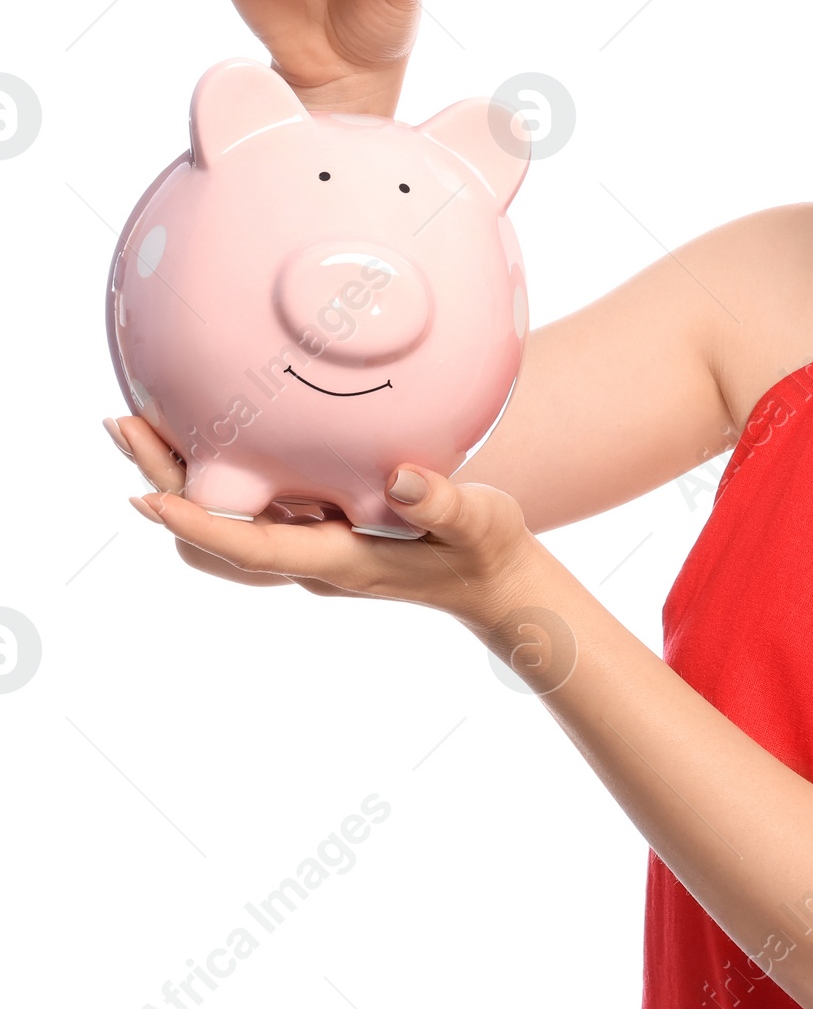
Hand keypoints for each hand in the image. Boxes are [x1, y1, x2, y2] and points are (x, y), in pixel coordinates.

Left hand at [116, 427, 543, 630]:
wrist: (494, 582)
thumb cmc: (488, 551)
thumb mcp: (481, 523)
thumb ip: (443, 502)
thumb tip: (397, 477)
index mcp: (341, 561)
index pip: (253, 549)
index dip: (198, 525)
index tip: (147, 499)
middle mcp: (313, 560)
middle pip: (214, 539)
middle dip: (164, 488)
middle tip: (122, 426)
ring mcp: (312, 548)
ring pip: (222, 525)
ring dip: (178, 481)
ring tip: (140, 425)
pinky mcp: (319, 531)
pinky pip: (248, 511)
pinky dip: (214, 478)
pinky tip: (206, 436)